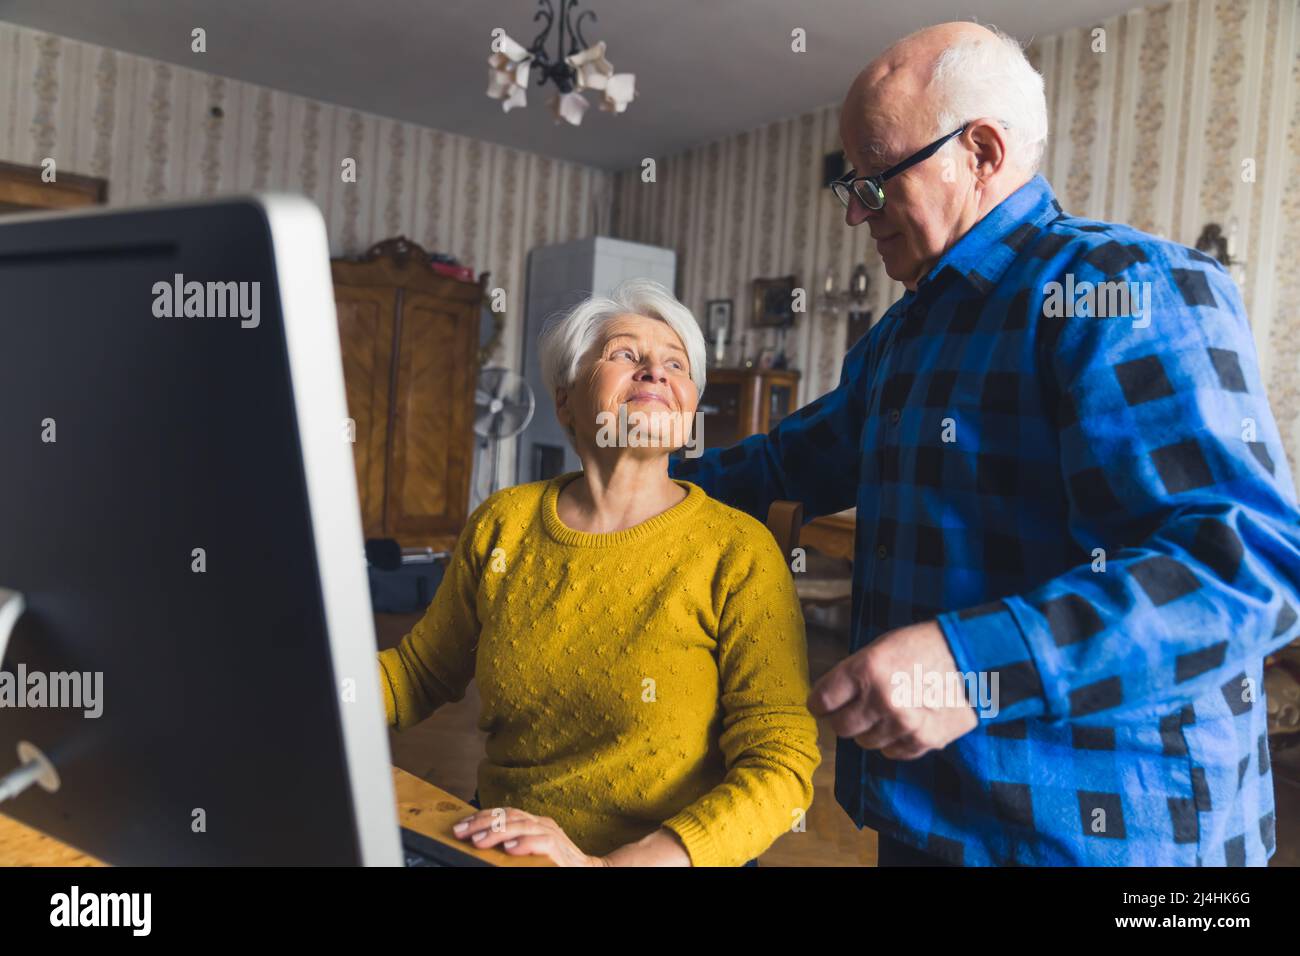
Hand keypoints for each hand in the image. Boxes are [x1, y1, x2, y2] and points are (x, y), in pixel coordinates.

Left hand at [451, 806, 605, 866]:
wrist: (590, 871)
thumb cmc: (556, 863)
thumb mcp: (530, 850)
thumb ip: (511, 844)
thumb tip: (480, 842)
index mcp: (533, 822)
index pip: (504, 812)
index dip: (481, 816)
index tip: (461, 826)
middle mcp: (542, 823)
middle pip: (509, 815)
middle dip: (482, 822)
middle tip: (461, 832)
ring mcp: (552, 834)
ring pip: (522, 826)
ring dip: (498, 833)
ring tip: (478, 841)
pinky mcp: (560, 849)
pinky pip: (542, 842)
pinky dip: (525, 844)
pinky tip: (510, 848)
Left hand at [808, 620, 978, 758]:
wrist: (974, 659)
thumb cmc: (923, 648)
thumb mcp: (881, 648)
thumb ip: (852, 675)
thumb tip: (827, 701)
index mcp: (866, 669)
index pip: (822, 701)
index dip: (819, 704)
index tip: (821, 705)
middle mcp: (882, 699)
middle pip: (840, 727)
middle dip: (842, 718)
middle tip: (852, 709)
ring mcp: (903, 724)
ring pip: (865, 742)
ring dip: (869, 729)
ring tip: (886, 710)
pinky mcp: (923, 741)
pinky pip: (891, 752)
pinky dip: (892, 741)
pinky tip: (904, 722)